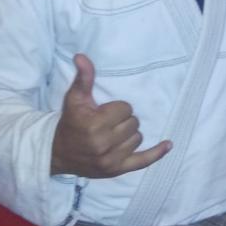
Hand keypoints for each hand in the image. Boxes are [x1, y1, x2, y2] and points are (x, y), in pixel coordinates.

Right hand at [51, 54, 171, 177]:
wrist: (57, 152)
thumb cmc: (70, 122)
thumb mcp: (75, 98)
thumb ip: (84, 77)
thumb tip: (81, 56)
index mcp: (95, 124)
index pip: (125, 109)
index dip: (116, 108)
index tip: (104, 112)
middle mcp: (104, 144)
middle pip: (133, 123)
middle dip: (123, 120)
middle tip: (108, 123)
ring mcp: (111, 160)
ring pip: (138, 138)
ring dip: (129, 135)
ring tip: (112, 135)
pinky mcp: (117, 170)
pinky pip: (144, 161)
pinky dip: (157, 153)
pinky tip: (168, 144)